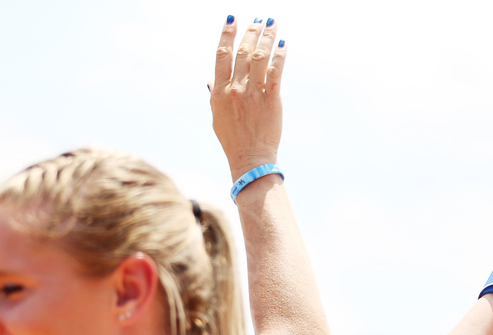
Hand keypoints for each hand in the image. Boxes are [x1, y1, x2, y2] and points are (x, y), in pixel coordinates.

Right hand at [210, 17, 284, 180]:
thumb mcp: (217, 116)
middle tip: (258, 19)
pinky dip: (280, 56)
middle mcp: (235, 89)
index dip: (227, 34)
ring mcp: (253, 94)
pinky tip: (283, 44)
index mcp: (219, 91)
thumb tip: (210, 80)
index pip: (222, 55)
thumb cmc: (233, 139)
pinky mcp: (271, 101)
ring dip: (266, 37)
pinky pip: (276, 73)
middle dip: (250, 32)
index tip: (232, 19)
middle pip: (242, 52)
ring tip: (272, 23)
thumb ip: (214, 95)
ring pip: (259, 58)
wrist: (250, 158)